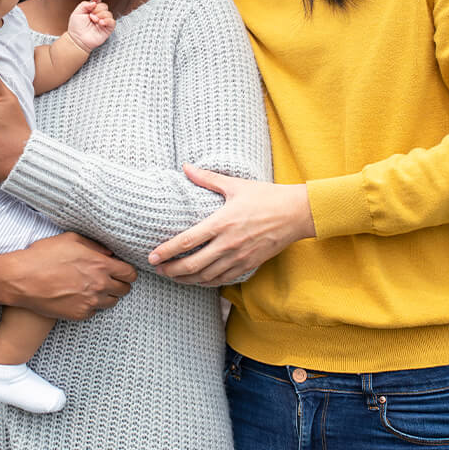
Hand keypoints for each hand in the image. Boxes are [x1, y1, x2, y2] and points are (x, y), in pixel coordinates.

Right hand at [0, 233, 136, 319]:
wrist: (22, 279)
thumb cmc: (44, 255)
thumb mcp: (71, 239)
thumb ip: (95, 245)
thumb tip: (109, 252)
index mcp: (100, 265)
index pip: (129, 273)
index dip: (128, 271)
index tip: (122, 270)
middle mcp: (99, 285)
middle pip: (124, 290)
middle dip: (120, 283)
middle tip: (110, 279)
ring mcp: (89, 302)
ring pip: (111, 302)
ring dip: (107, 295)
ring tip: (94, 287)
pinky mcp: (78, 314)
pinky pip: (94, 311)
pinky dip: (91, 305)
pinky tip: (81, 296)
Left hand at [67, 0, 114, 52]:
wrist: (77, 39)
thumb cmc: (76, 28)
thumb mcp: (76, 13)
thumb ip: (84, 4)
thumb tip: (94, 2)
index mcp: (91, 10)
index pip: (98, 1)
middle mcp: (98, 15)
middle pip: (104, 6)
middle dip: (97, 9)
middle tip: (91, 15)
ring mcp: (103, 22)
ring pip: (108, 13)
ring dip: (101, 15)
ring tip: (94, 20)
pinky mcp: (107, 29)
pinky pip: (112, 22)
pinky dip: (107, 21)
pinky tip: (100, 23)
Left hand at [147, 165, 315, 285]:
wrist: (296, 213)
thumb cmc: (266, 196)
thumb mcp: (235, 185)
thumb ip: (207, 179)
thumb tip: (185, 167)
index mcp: (222, 222)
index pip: (187, 241)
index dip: (167, 251)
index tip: (152, 256)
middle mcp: (228, 244)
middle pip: (192, 265)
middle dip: (172, 271)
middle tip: (158, 270)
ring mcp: (239, 257)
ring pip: (206, 276)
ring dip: (187, 279)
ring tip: (173, 277)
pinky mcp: (249, 265)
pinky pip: (223, 280)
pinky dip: (207, 282)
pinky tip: (198, 280)